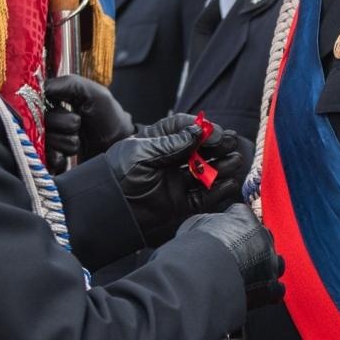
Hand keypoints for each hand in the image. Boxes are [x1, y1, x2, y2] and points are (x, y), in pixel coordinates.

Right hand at [43, 75, 134, 161]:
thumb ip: (68, 84)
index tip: (57, 105)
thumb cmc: (109, 118)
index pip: (35, 97)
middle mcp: (49, 118)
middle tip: (78, 124)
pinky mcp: (51, 157)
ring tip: (79, 140)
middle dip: (64, 123)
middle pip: (40, 120)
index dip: (43, 102)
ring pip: (45, 139)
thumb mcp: (95, 93)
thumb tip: (41, 87)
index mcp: (56, 99)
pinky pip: (46, 156)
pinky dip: (58, 157)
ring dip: (66, 141)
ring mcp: (49, 138)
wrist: (118, 147)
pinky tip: (67, 156)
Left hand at [105, 117, 244, 245]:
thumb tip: (198, 132)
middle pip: (199, 150)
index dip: (201, 129)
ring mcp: (175, 183)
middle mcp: (169, 161)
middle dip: (217, 146)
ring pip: (204, 173)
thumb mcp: (141, 153)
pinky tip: (228, 182)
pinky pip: (203, 197)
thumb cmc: (117, 175)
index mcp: (157, 143)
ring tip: (234, 161)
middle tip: (232, 143)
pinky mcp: (178, 205)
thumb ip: (171, 144)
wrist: (105, 210)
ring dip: (221, 167)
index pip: (184, 129)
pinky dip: (216, 190)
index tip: (214, 133)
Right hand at [177, 204, 284, 309]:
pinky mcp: (271, 286)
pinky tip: (257, 293)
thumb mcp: (195, 226)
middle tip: (237, 256)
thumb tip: (212, 226)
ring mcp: (269, 261)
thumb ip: (209, 224)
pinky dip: (269, 290)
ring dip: (265, 267)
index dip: (232, 226)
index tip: (224, 235)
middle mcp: (262, 235)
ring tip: (250, 276)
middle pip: (263, 236)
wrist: (203, 277)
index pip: (242, 214)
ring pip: (276, 261)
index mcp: (243, 216)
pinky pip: (277, 288)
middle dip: (253, 245)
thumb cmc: (196, 249)